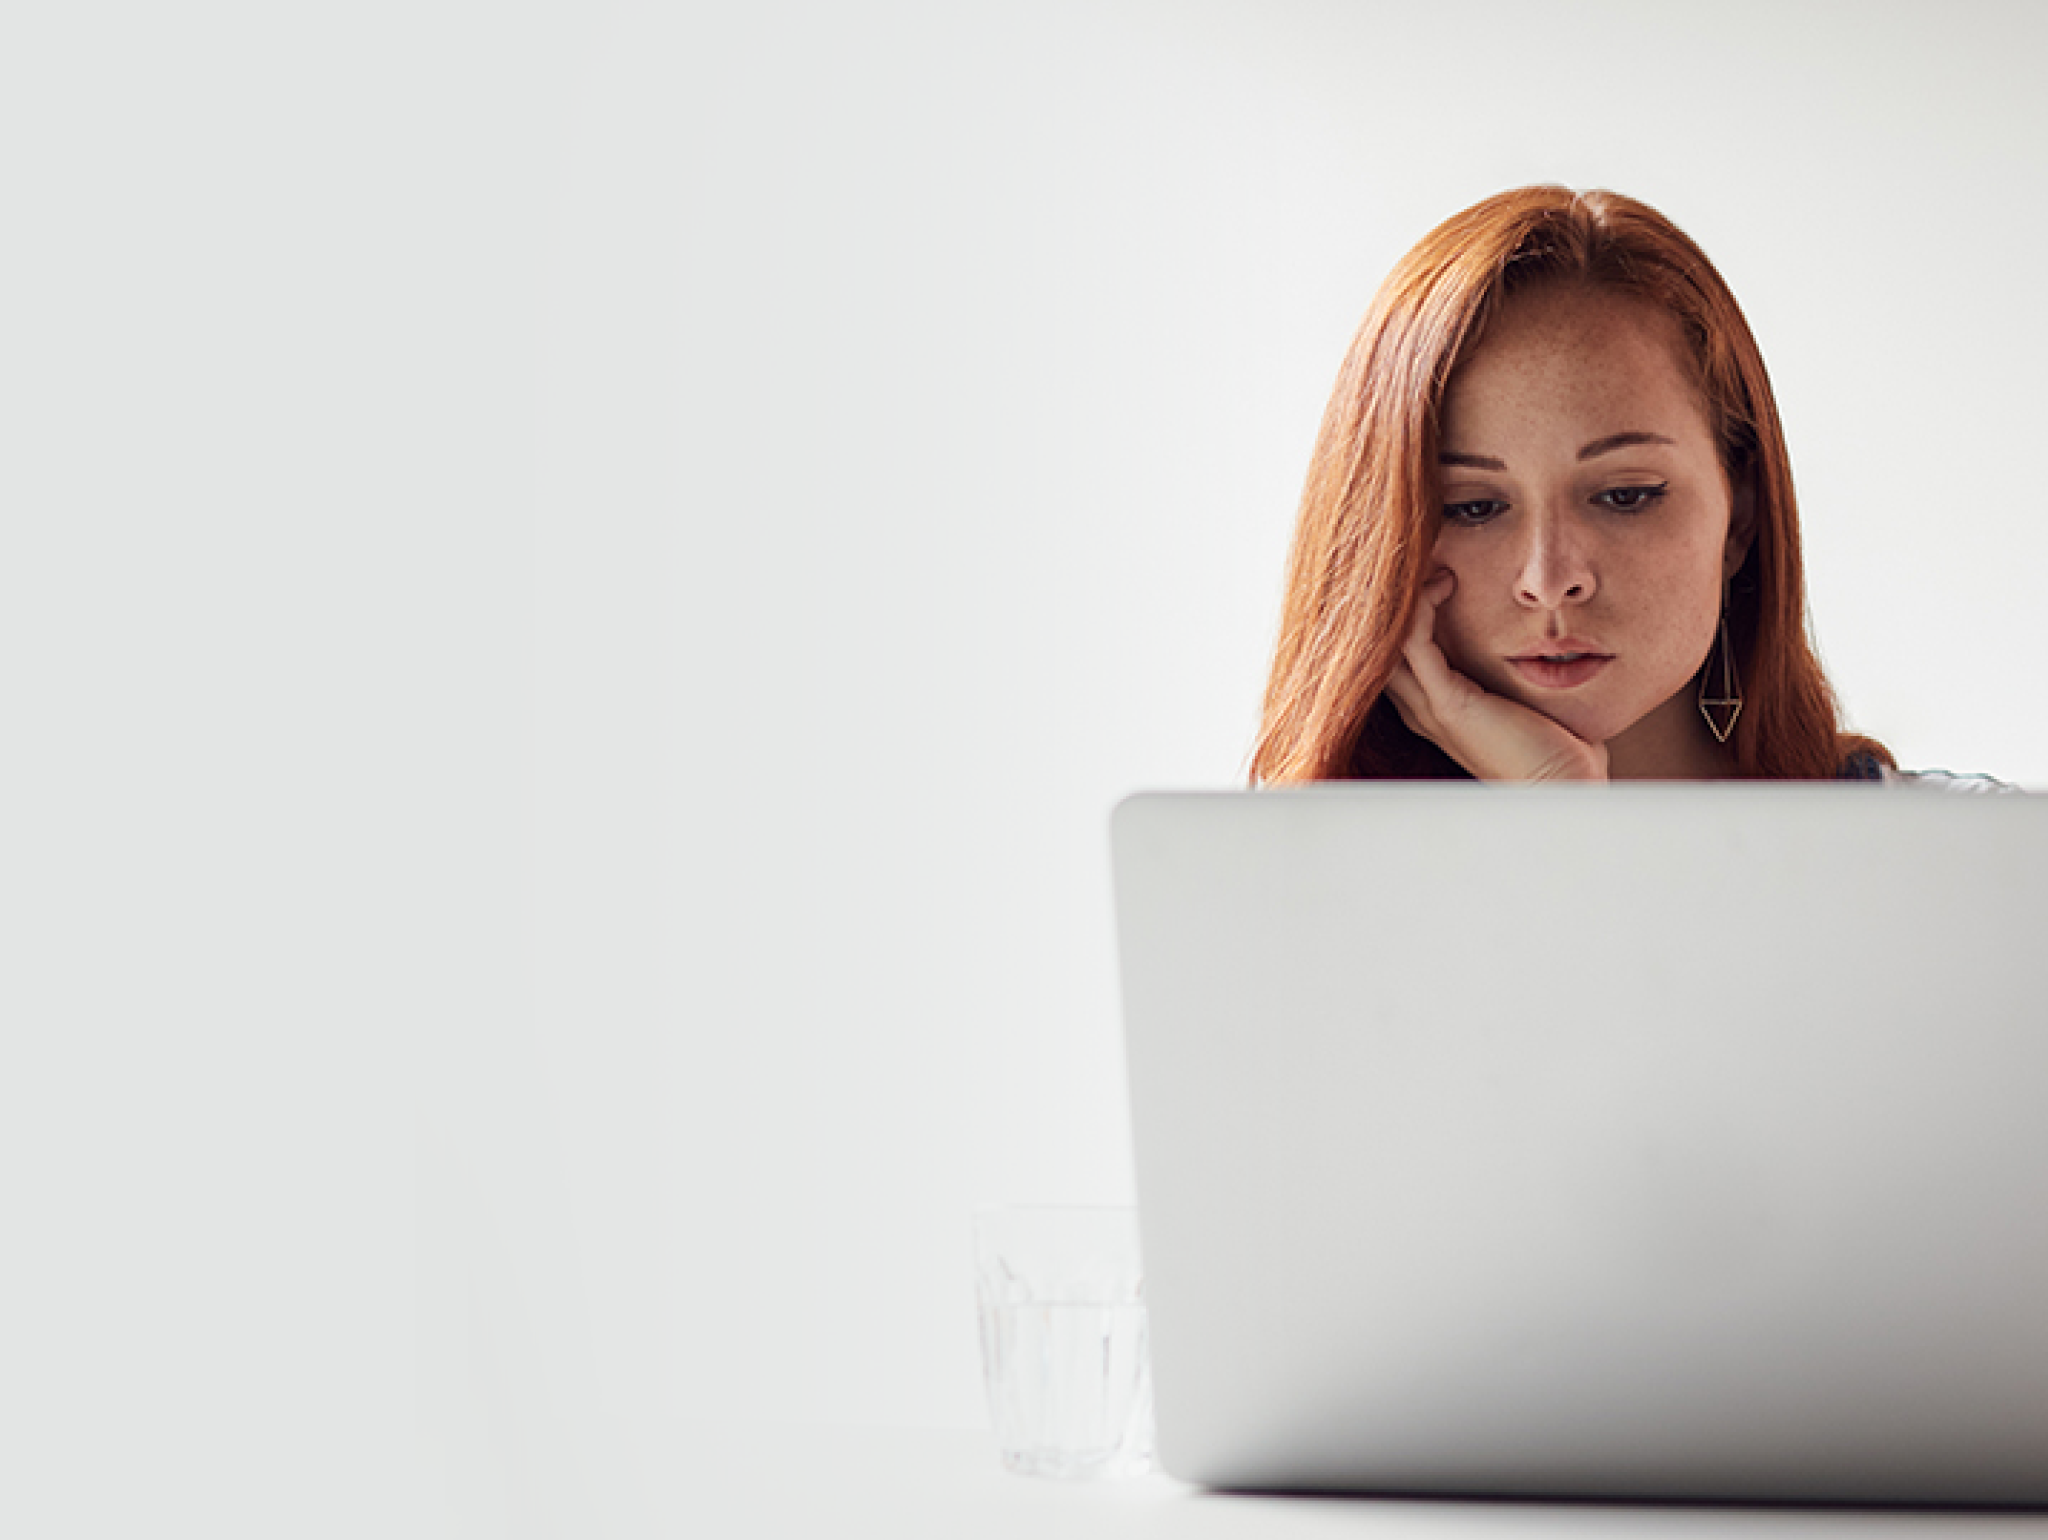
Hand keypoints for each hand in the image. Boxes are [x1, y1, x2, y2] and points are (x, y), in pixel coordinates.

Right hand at [1384, 570, 1608, 781]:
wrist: (1564, 795)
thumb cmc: (1561, 756)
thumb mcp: (1538, 703)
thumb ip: (1530, 677)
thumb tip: (1554, 645)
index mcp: (1438, 708)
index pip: (1400, 651)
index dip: (1406, 609)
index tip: (1434, 569)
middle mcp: (1422, 708)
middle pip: (1383, 643)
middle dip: (1393, 598)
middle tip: (1419, 555)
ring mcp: (1430, 707)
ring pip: (1390, 639)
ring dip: (1403, 595)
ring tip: (1428, 559)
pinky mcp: (1448, 704)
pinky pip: (1414, 643)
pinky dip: (1420, 607)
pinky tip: (1440, 582)